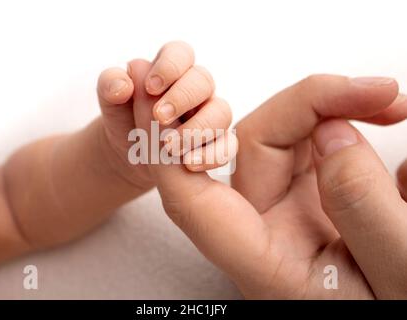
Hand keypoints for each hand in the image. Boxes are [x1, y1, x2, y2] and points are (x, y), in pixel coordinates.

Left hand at [97, 41, 230, 187]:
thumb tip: (124, 85)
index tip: (150, 88)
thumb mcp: (110, 99)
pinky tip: (188, 164)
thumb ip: (111, 84)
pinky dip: (212, 155)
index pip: (181, 54)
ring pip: (222, 113)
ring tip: (169, 147)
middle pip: (203, 81)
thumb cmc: (123, 116)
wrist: (129, 151)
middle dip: (182, 98)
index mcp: (172, 69)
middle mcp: (196, 89)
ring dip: (198, 129)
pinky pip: (228, 146)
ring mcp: (210, 114)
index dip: (170, 67)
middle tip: (158, 117)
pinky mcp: (218, 142)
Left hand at [129, 66, 406, 298]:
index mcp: (264, 262)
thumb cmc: (396, 309)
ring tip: (392, 104)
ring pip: (285, 135)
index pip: (190, 202)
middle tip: (380, 93)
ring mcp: (288, 207)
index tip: (161, 105)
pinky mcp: (313, 193)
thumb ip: (361, 208)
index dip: (168, 151)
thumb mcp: (397, 273)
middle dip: (310, 103)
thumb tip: (331, 134)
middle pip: (254, 145)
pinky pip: (314, 143)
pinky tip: (385, 119)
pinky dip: (345, 123)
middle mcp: (265, 228)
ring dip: (332, 109)